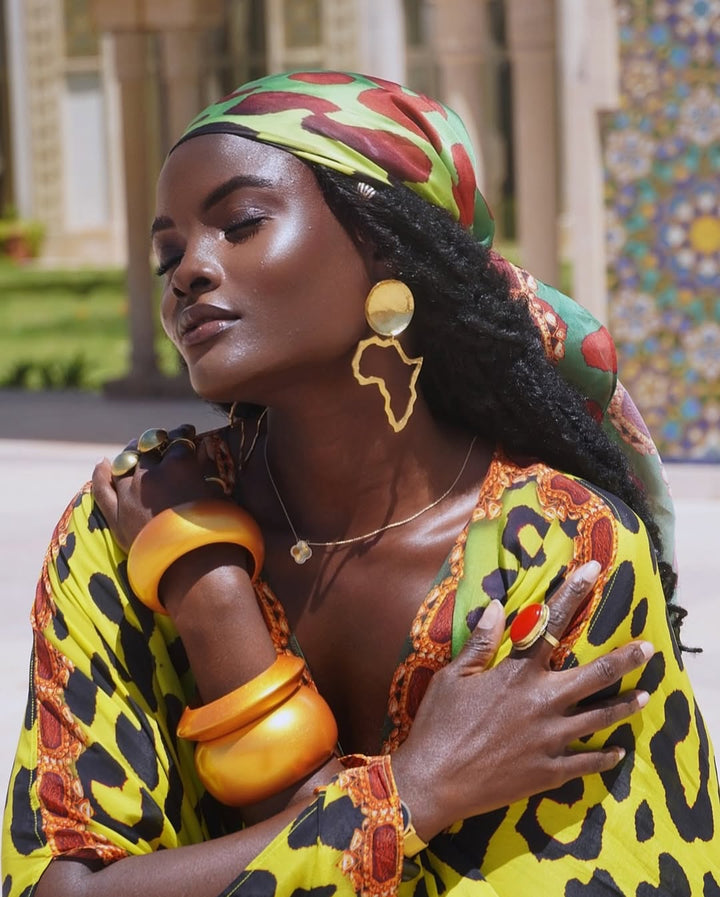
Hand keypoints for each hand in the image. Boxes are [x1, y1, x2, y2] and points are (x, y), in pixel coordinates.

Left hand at [92, 424, 231, 551]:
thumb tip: (202, 449)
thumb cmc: (217, 531)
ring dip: (131, 454)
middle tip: (161, 440)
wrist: (195, 566)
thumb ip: (207, 468)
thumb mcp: (219, 494)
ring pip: (124, 464)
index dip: (184, 434)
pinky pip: (102, 489)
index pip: (179, 439)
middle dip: (156, 441)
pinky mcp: (116, 515)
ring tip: (135, 450)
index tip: (188, 433)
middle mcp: (151, 473)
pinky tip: (102, 464)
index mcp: (179, 464)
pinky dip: (100, 474)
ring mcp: (130, 493)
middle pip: (149, 448)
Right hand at [391, 561, 652, 840]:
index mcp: (517, 675)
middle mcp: (541, 703)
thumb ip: (480, 643)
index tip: (593, 571)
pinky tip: (617, 751)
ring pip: (599, 718)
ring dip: (624, 706)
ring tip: (644, 696)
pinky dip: (605, 756)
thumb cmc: (438, 724)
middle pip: (595, 676)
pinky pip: (586, 762)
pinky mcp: (548, 771)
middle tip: (648, 649)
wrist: (434, 781)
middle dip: (625, 659)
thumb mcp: (453, 677)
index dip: (573, 593)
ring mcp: (549, 740)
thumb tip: (495, 606)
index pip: (551, 625)